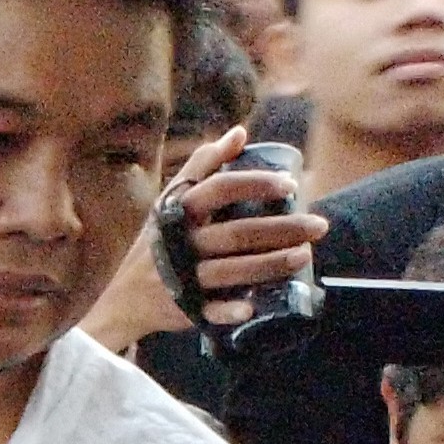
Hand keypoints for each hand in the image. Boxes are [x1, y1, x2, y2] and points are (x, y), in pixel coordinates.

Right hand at [158, 125, 323, 331]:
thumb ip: (202, 167)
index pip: (218, 190)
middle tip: (319, 226)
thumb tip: (240, 132)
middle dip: (281, 229)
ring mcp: (179, 278)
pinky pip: (207, 311)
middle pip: (235, 233)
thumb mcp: (169, 202)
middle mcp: (177, 244)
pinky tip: (252, 308)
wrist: (124, 299)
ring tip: (305, 255)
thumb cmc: (158, 242)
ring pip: (228, 271)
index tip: (290, 185)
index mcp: (176, 214)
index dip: (255, 185)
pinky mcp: (182, 308)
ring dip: (269, 264)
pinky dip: (227, 310)